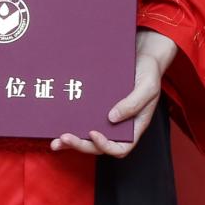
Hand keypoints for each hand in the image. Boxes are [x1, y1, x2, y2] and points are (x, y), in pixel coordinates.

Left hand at [52, 28, 177, 157]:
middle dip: (81, 145)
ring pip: (88, 138)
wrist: (142, 57)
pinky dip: (71, 125)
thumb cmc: (149, 73)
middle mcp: (119, 127)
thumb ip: (133, 104)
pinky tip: (57, 124)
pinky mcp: (97, 108)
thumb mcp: (147, 88)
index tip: (92, 133)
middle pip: (99, 146)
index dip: (105, 145)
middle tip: (64, 138)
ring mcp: (107, 119)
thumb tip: (112, 118)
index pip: (120, 148)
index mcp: (134, 127)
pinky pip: (84, 120)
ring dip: (72, 142)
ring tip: (56, 142)